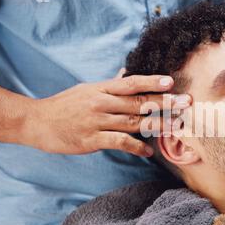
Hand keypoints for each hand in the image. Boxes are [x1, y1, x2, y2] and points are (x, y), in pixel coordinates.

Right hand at [26, 69, 190, 155]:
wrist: (37, 122)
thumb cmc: (64, 105)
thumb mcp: (86, 89)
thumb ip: (109, 85)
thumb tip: (126, 73)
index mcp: (101, 89)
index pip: (131, 83)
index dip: (152, 81)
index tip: (172, 82)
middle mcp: (101, 103)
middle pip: (138, 102)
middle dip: (165, 102)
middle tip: (186, 103)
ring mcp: (96, 121)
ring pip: (133, 122)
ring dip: (157, 125)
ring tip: (177, 126)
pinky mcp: (91, 140)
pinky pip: (119, 143)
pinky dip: (136, 147)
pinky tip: (149, 151)